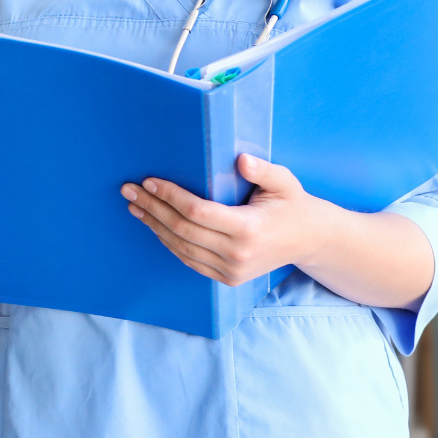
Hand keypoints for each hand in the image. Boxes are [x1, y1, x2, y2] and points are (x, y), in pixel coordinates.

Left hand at [121, 153, 323, 285]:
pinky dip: (169, 243)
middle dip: (152, 208)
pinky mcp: (227, 278)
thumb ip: (263, 170)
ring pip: (181, 248)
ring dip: (154, 226)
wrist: (308, 240)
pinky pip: (190, 260)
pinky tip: (155, 226)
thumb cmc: (292, 204)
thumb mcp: (284, 181)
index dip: (169, 196)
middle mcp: (236, 254)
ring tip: (135, 206)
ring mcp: (230, 270)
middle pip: (181, 230)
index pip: (196, 211)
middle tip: (130, 190)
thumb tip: (241, 160)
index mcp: (248, 228)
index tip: (150, 181)